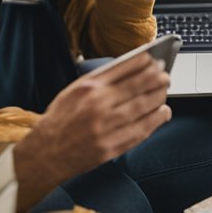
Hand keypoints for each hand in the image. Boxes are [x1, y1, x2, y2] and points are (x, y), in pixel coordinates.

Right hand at [13, 52, 170, 209]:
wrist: (46, 153)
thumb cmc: (60, 120)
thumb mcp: (74, 90)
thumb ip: (101, 80)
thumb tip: (131, 68)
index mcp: (88, 88)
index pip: (124, 68)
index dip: (144, 62)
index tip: (154, 59)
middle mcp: (98, 105)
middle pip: (139, 85)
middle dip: (157, 77)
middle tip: (165, 74)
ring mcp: (106, 127)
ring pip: (144, 106)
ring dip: (160, 96)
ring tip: (165, 90)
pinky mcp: (112, 146)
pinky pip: (142, 130)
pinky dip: (156, 119)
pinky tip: (163, 112)